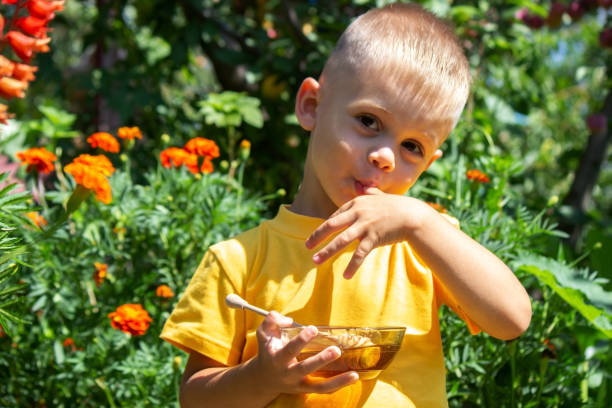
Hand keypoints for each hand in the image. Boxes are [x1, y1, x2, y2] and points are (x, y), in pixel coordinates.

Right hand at [253, 311, 358, 394]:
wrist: (263, 378)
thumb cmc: (268, 350)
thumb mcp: (264, 332)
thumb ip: (272, 320)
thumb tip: (290, 321)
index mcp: (276, 358)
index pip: (289, 349)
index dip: (301, 340)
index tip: (313, 329)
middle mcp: (287, 373)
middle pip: (304, 369)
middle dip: (320, 360)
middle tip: (336, 350)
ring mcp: (298, 384)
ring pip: (318, 386)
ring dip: (336, 381)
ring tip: (353, 374)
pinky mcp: (306, 389)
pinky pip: (323, 390)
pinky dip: (339, 385)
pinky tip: (353, 377)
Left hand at [306, 192, 431, 278]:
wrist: (414, 216)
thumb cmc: (398, 207)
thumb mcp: (381, 197)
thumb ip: (371, 192)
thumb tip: (365, 186)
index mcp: (357, 203)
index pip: (335, 216)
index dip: (325, 227)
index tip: (317, 236)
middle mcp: (358, 213)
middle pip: (331, 226)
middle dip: (317, 237)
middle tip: (306, 246)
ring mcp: (365, 225)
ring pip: (341, 241)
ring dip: (327, 252)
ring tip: (315, 261)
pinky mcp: (374, 238)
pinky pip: (359, 254)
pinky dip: (352, 266)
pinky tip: (345, 275)